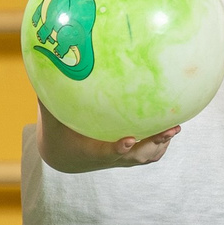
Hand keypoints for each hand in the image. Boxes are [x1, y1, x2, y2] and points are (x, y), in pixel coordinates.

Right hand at [38, 105, 176, 171]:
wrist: (65, 156)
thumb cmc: (59, 131)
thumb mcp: (52, 115)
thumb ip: (49, 94)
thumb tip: (47, 66)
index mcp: (90, 149)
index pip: (105, 151)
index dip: (117, 148)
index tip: (128, 140)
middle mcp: (109, 156)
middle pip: (136, 155)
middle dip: (153, 143)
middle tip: (170, 129)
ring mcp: (121, 159)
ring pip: (145, 156)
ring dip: (161, 143)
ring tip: (175, 127)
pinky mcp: (128, 157)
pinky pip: (148, 154)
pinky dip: (160, 144)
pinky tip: (171, 127)